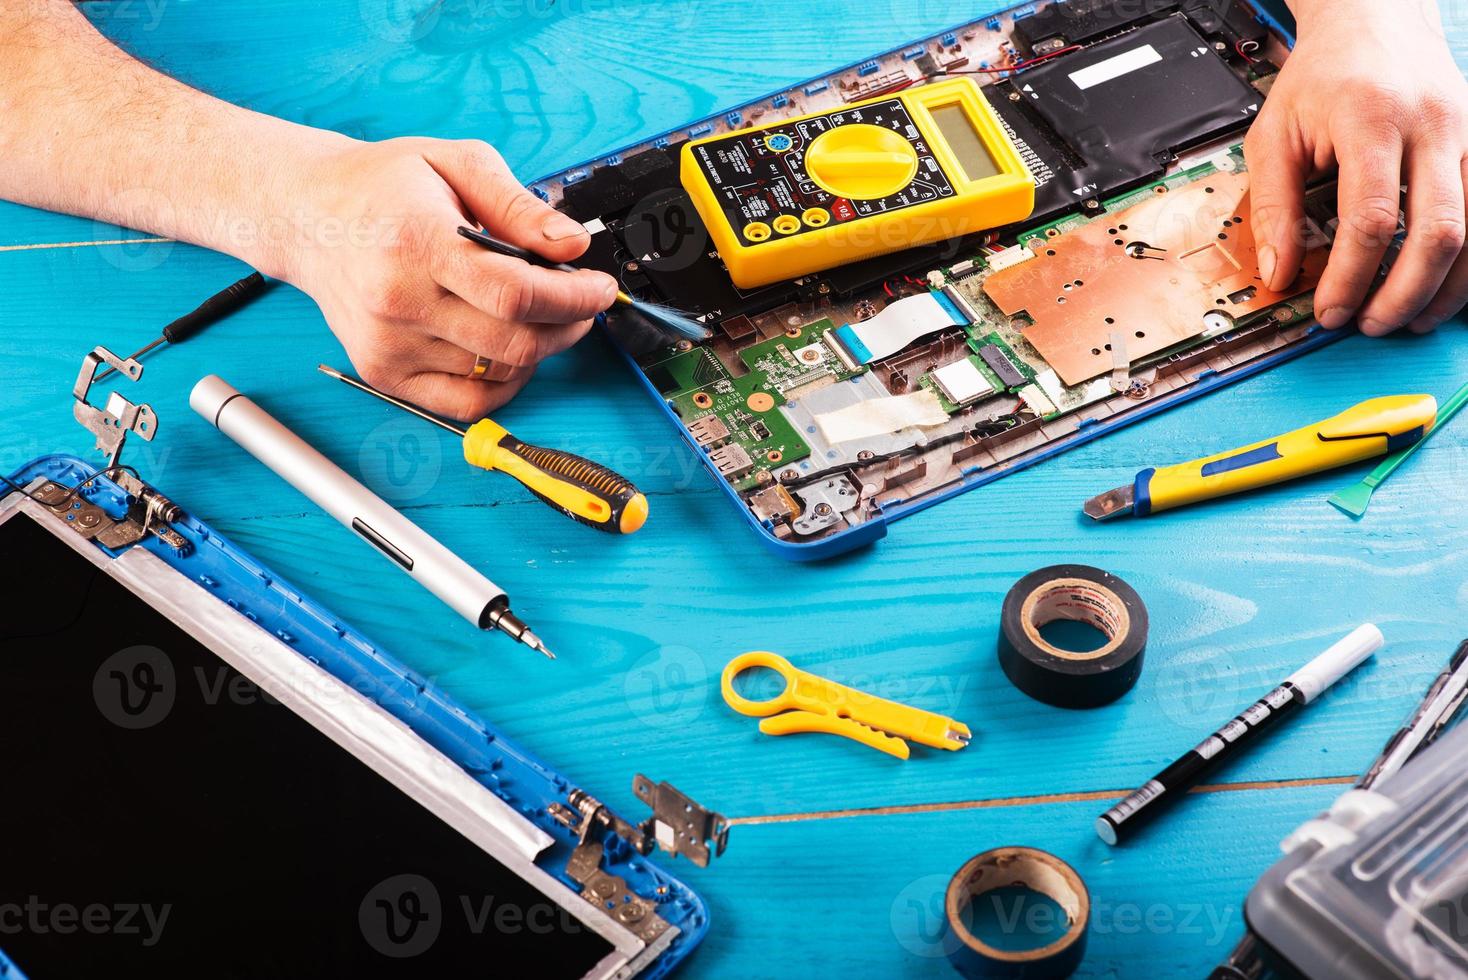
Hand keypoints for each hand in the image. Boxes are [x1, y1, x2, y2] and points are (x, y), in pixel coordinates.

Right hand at [286, 137, 615, 418]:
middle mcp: (398, 301)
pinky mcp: (383, 373)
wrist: (309, 215)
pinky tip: (508, 349)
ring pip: (498, 372)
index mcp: (416, 244)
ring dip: (538, 349)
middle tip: (579, 302)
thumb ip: (518, 206)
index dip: (573, 298)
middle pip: (514, 341)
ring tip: (537, 313)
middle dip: (567, 325)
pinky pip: (466, 402)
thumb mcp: (456, 163)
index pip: (516, 294)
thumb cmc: (382, 187)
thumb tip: (572, 245)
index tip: (600, 289)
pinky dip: (503, 382)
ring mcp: (388, 345)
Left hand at [1246, 0, 1467, 335]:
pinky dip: (1467, 259)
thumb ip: (1272, 206)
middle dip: (1404, 292)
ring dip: (1445, 285)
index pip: (1371, 218)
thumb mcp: (1274, 134)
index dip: (1351, 277)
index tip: (1329, 309)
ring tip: (1406, 318)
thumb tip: (1277, 273)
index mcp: (1372, 120)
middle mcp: (1431, 126)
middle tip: (1370, 324)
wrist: (1374, 18)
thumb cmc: (1324, 73)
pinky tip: (1442, 286)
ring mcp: (1465, 134)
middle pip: (1438, 230)